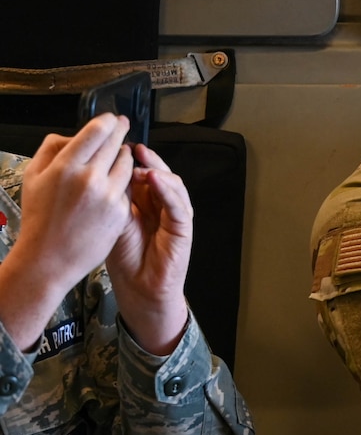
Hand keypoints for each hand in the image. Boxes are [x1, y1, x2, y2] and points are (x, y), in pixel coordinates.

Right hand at [0, 117, 136, 349]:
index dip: (108, 122)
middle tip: (123, 126)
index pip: (97, 131)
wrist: (48, 258)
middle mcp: (89, 178)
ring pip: (127, 163)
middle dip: (120, 133)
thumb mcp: (33, 176)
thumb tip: (74, 135)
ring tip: (117, 156)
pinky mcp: (121, 211)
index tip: (111, 120)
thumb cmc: (39, 217)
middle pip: (116, 143)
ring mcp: (108, 195)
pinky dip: (122, 182)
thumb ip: (51, 149)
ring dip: (124, 157)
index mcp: (65, 166)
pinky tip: (114, 184)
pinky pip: (127, 187)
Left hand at [104, 144, 192, 355]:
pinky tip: (155, 180)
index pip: (140, 173)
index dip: (129, 158)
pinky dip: (168, 190)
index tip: (114, 144)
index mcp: (144, 202)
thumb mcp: (111, 221)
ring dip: (158, 171)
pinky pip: (179, 205)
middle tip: (131, 146)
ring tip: (141, 163)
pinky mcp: (183, 229)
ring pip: (173, 185)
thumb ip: (113, 198)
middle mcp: (162, 205)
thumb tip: (101, 170)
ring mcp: (175, 216)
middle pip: (159, 173)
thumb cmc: (125, 259)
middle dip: (146, 158)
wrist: (139, 289)